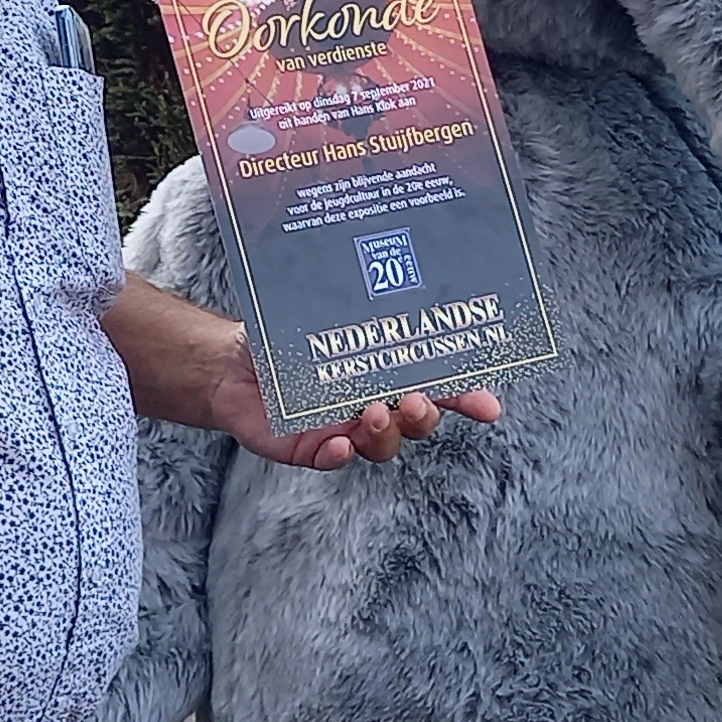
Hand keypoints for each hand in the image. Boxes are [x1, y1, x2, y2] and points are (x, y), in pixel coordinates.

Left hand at [200, 328, 500, 471]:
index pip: (438, 386)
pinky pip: (331, 459)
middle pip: (417, 422)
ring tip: (375, 415)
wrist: (233, 362)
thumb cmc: (285, 334)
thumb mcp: (321, 310)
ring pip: (381, 445)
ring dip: (386, 433)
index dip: (466, 398)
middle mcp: (374, 404)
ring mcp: (344, 428)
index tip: (489, 405)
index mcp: (388, 372)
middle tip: (417, 401)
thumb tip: (381, 263)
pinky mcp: (310, 447)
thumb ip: (350, 301)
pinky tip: (338, 443)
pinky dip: (338, 454)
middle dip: (425, 416)